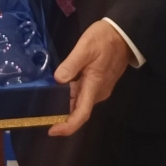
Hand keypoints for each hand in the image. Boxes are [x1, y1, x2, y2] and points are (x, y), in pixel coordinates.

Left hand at [48, 21, 130, 137]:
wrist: (124, 34)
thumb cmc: (105, 39)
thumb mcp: (85, 47)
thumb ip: (72, 64)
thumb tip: (58, 80)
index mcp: (94, 86)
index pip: (81, 114)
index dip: (67, 126)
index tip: (52, 130)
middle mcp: (98, 92)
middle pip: (79, 110)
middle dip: (61, 114)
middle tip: (41, 112)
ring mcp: (100, 88)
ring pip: (81, 101)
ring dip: (65, 103)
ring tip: (47, 99)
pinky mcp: (99, 83)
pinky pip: (84, 94)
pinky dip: (71, 94)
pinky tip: (61, 88)